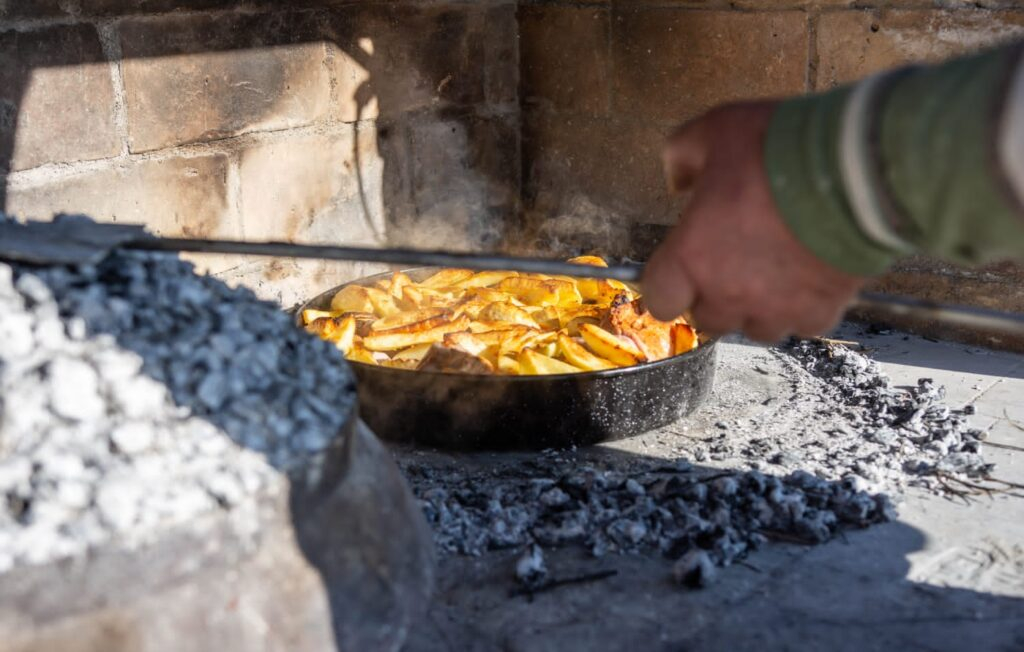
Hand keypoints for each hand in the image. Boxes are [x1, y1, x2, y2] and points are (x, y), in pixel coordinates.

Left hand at [643, 102, 867, 341]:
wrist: (858, 168)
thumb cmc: (781, 147)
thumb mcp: (715, 129)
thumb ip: (683, 155)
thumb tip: (678, 177)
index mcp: (692, 255)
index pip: (659, 299)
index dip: (669, 286)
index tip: (681, 270)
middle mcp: (728, 292)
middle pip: (708, 318)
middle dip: (714, 296)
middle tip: (732, 264)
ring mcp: (775, 307)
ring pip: (755, 327)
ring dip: (758, 306)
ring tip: (773, 272)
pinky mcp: (819, 310)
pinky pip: (802, 324)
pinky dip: (803, 307)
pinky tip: (810, 276)